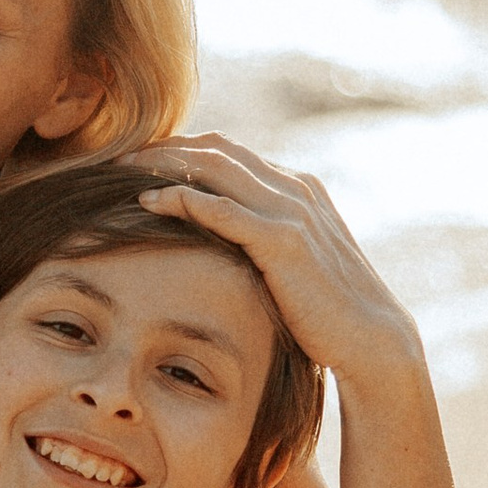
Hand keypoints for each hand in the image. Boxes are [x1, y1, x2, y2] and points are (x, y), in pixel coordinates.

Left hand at [136, 138, 423, 389]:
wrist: (370, 339)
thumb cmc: (325, 312)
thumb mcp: (290, 266)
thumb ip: (261, 243)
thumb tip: (218, 246)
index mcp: (296, 189)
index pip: (229, 152)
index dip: (181, 151)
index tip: (139, 162)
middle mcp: (295, 189)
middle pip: (216, 149)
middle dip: (163, 148)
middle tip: (117, 158)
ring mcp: (292, 211)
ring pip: (215, 167)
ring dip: (163, 164)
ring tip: (120, 172)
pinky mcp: (284, 241)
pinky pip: (223, 209)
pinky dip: (182, 199)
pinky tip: (148, 202)